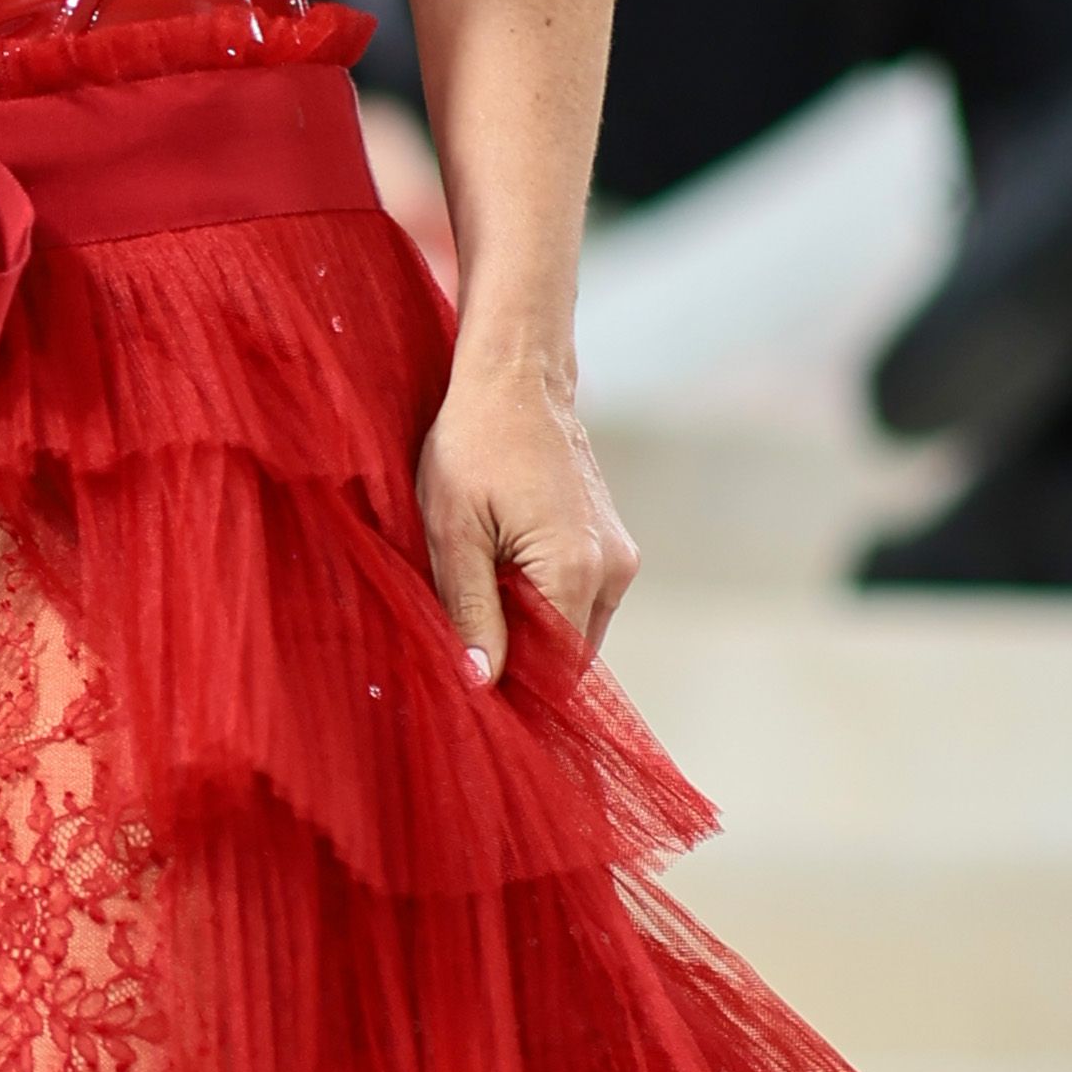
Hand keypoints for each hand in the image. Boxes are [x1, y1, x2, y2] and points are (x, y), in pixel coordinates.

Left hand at [417, 346, 637, 679]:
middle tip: (464, 654)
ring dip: (531, 635)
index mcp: (573, 570)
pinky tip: (501, 583)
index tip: (470, 692)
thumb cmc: (474, 444)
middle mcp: (612, 570)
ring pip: (575, 630)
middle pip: (568, 656)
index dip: (512, 690)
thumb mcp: (452, 530)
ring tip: (479, 607)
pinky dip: (544, 607)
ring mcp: (619, 557)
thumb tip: (481, 683)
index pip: (553, 669)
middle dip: (520, 665)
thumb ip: (469, 610)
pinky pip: (580, 601)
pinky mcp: (613, 545)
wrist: (517, 378)